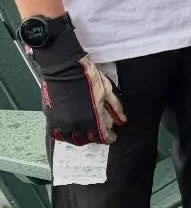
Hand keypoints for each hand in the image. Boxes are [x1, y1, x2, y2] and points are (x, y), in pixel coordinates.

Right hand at [25, 18, 125, 144]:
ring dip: (80, 138)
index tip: (111, 136)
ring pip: (72, 140)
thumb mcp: (106, 90)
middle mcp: (77, 124)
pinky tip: (69, 130)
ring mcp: (63, 122)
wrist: (64, 67)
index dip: (109, 137)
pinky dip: (64, 135)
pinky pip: (56, 134)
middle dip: (95, 137)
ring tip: (84, 132)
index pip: (103, 137)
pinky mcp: (51, 118)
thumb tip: (122, 119)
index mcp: (93, 118)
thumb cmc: (86, 76)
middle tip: (98, 132)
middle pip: (88, 140)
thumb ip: (115, 108)